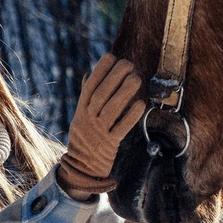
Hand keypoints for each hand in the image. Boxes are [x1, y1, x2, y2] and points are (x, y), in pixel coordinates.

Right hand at [58, 55, 147, 195]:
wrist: (82, 166)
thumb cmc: (86, 135)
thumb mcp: (81, 115)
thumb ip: (86, 95)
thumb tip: (89, 73)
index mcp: (81, 109)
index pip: (90, 86)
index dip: (100, 70)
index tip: (111, 56)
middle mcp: (88, 118)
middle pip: (101, 95)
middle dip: (114, 78)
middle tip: (128, 64)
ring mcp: (99, 131)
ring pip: (112, 109)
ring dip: (124, 92)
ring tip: (136, 78)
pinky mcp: (110, 143)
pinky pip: (121, 128)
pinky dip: (131, 116)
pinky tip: (141, 103)